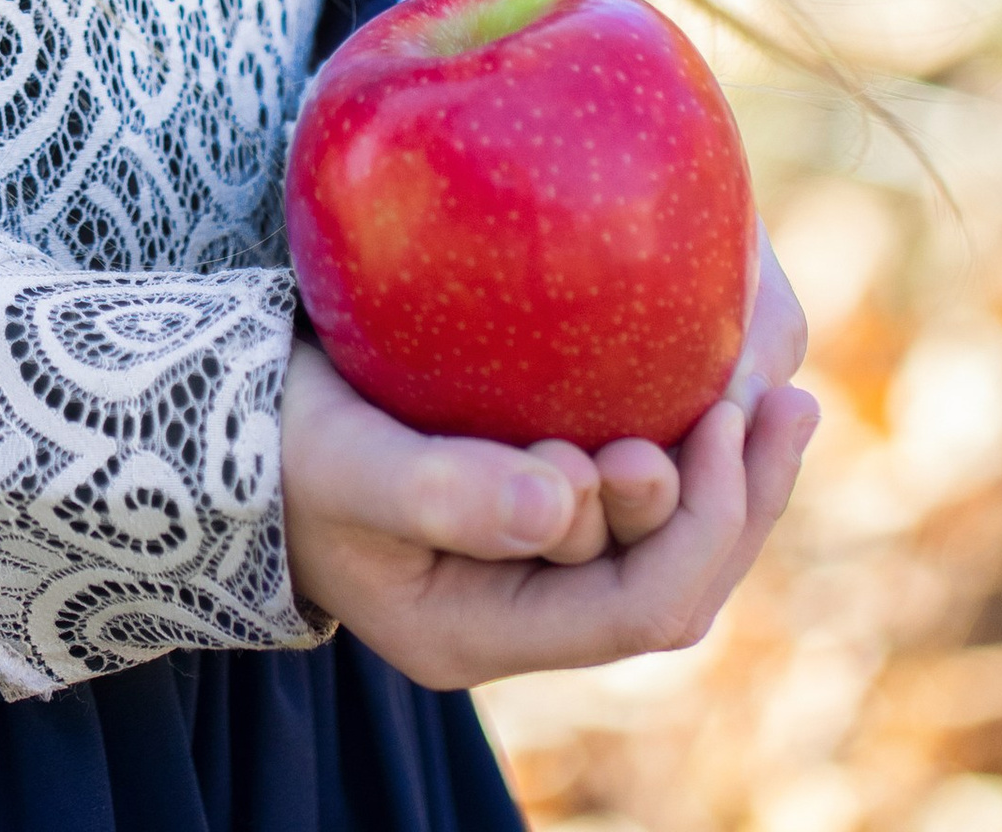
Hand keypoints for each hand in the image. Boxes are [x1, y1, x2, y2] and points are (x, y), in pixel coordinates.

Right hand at [278, 231, 815, 688]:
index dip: (695, 525)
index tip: (712, 421)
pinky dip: (684, 432)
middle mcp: (519, 609)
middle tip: (770, 399)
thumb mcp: (343, 464)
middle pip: (669, 583)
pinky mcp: (533, 489)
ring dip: (728, 471)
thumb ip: (442, 492)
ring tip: (779, 388)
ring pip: (665, 540)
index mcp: (478, 633)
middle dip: (732, 499)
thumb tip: (565, 505)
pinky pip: (633, 480)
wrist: (221, 411)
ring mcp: (530, 556)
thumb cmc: (271, 437)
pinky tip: (724, 370)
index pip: (634, 612)